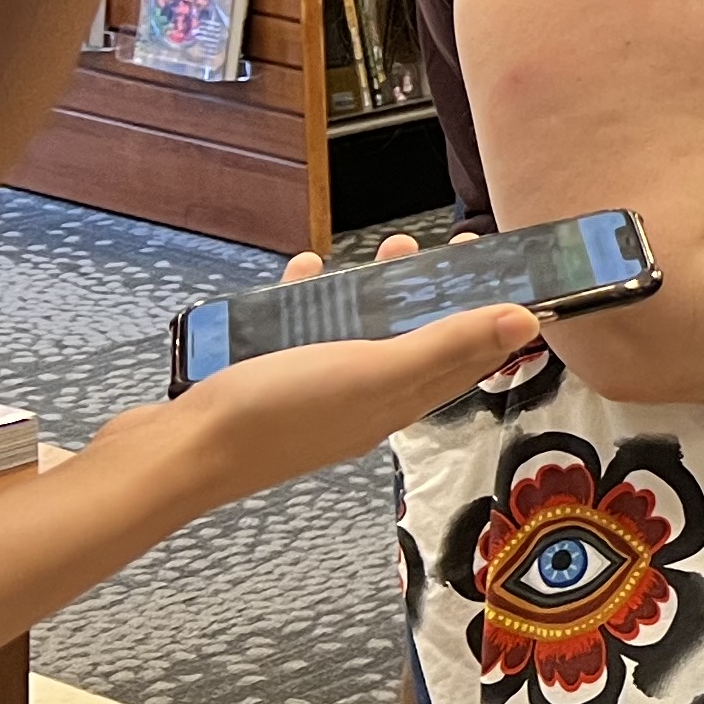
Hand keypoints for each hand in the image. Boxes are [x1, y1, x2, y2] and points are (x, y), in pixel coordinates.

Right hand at [102, 237, 532, 512]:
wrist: (177, 455)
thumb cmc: (279, 412)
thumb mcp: (374, 370)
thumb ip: (446, 345)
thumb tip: (526, 321)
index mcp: (398, 403)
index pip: (465, 361)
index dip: (492, 318)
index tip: (506, 268)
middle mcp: (362, 402)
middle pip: (415, 343)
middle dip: (436, 294)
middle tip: (441, 248)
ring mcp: (312, 394)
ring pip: (359, 333)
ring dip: (375, 291)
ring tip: (385, 249)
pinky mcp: (266, 382)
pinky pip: (299, 332)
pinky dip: (308, 299)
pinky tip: (303, 270)